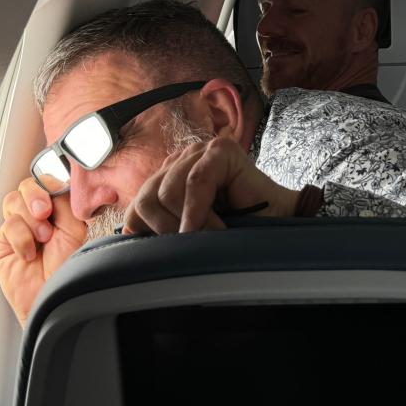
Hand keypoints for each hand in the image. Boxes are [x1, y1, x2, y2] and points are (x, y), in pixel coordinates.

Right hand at [0, 177, 86, 326]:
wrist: (55, 298)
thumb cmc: (71, 269)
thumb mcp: (76, 230)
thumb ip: (66, 204)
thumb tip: (62, 183)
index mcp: (62, 210)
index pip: (50, 181)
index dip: (50, 184)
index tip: (58, 194)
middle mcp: (42, 216)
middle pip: (28, 185)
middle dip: (35, 195)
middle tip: (44, 212)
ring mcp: (22, 228)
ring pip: (13, 201)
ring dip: (29, 218)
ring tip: (43, 238)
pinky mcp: (6, 242)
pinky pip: (7, 225)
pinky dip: (21, 238)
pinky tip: (30, 253)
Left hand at [123, 137, 299, 234]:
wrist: (281, 224)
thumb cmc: (238, 231)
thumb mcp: (189, 231)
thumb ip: (161, 227)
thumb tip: (124, 238)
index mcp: (170, 177)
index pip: (138, 204)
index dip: (146, 231)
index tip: (164, 255)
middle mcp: (181, 160)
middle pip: (147, 198)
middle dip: (165, 230)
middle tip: (187, 250)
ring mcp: (200, 151)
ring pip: (168, 192)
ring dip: (186, 223)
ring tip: (208, 240)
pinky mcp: (220, 150)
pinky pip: (196, 181)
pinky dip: (200, 210)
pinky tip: (216, 228)